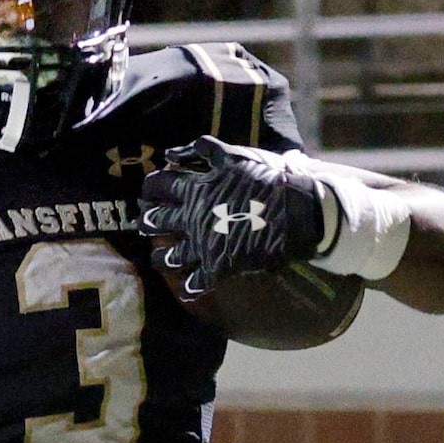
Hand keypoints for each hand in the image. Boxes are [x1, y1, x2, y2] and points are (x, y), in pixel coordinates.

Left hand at [139, 136, 329, 295]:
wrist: (298, 210)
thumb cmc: (272, 178)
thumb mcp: (237, 156)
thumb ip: (203, 152)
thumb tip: (170, 153)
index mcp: (198, 189)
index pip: (159, 185)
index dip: (150, 187)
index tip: (149, 190)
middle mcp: (194, 217)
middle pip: (157, 221)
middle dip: (148, 221)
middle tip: (145, 222)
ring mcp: (204, 244)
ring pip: (170, 256)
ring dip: (160, 257)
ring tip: (157, 258)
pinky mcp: (219, 266)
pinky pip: (196, 282)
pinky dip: (189, 287)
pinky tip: (185, 289)